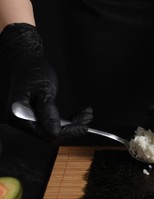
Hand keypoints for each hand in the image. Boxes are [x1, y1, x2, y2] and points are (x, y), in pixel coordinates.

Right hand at [0, 23, 92, 141]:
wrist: (28, 63)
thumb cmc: (33, 72)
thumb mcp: (44, 90)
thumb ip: (48, 111)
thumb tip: (55, 132)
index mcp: (19, 115)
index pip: (45, 133)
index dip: (66, 131)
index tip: (83, 126)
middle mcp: (22, 122)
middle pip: (51, 134)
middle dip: (73, 127)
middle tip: (88, 117)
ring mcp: (29, 121)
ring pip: (55, 131)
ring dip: (74, 124)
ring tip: (87, 114)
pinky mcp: (37, 119)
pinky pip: (54, 125)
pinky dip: (69, 121)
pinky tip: (80, 115)